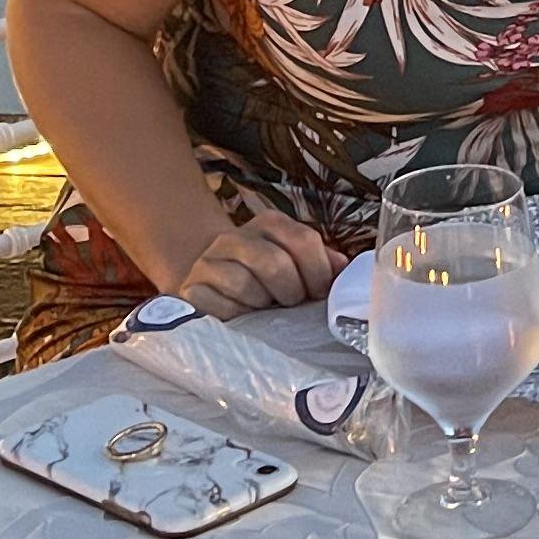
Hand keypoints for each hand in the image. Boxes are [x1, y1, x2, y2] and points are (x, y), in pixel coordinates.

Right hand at [172, 205, 343, 315]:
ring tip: (263, 309)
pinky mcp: (191, 286)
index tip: (317, 293)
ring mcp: (209, 260)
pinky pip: (219, 305)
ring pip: (245, 285)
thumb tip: (347, 271)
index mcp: (270, 223)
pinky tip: (239, 315)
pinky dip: (235, 315)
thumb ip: (324, 263)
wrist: (212, 284)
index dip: (318, 273)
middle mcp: (237, 235)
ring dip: (261, 306)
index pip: (304, 241)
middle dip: (290, 292)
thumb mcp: (297, 264)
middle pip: (275, 264)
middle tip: (289, 304)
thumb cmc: (266, 279)